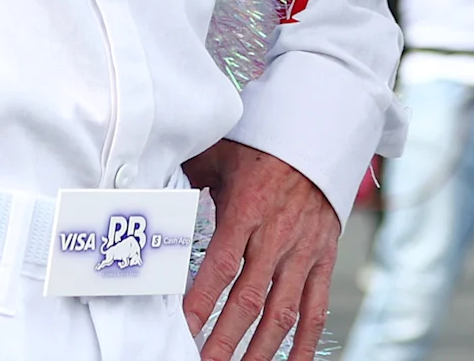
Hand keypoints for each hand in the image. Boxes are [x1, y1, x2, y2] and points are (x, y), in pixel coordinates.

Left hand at [182, 140, 338, 360]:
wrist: (319, 134)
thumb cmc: (261, 148)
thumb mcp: (220, 156)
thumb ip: (187, 177)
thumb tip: (150, 192)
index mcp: (247, 209)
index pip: (220, 266)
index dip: (201, 302)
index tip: (183, 329)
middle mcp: (277, 235)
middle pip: (249, 300)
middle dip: (224, 339)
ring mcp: (303, 252)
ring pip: (283, 313)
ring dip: (260, 350)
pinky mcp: (323, 260)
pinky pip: (316, 308)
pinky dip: (306, 343)